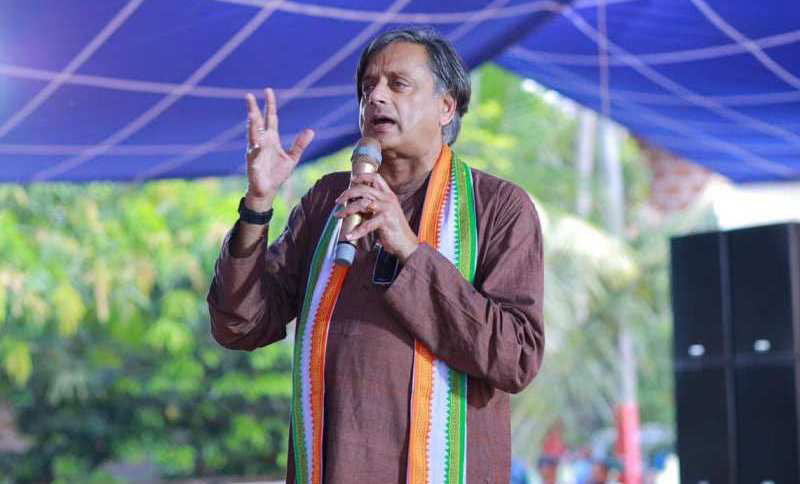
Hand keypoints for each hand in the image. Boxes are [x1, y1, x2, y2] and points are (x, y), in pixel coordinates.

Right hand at [245, 88, 314, 209]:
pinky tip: (257, 145)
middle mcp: (261, 141)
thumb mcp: (292, 158)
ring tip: (251, 113)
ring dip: (252, 124)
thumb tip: (311, 131)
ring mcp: (255, 151)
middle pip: (257, 121)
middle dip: (254, 109)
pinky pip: (254, 154)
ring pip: (253, 134)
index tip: (268, 91)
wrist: (267, 190)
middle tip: (249, 95)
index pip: (270, 117)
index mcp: (271, 138)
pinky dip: (256, 150)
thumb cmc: (277, 174)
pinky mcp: (253, 163)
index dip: (269, 105)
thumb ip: (300, 144)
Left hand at [335, 173, 419, 261]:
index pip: (376, 178)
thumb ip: (372, 206)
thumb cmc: (393, 229)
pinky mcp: (385, 220)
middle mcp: (388, 199)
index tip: (352, 179)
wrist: (406, 243)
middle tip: (338, 201)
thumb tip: (354, 203)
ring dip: (347, 209)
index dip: (362, 176)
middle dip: (348, 193)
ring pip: (362, 203)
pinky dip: (356, 231)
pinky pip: (367, 225)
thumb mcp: (384, 212)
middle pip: (364, 189)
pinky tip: (349, 236)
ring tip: (339, 215)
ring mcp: (387, 209)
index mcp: (388, 195)